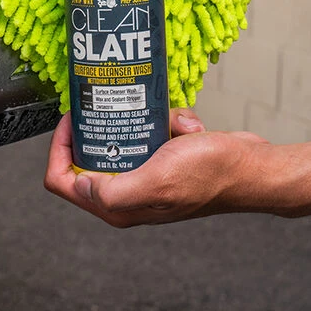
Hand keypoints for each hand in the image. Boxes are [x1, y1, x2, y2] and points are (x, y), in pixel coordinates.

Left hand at [43, 109, 272, 226]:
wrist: (251, 168)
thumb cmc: (211, 174)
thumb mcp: (157, 179)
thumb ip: (113, 191)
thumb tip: (80, 184)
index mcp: (117, 207)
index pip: (62, 181)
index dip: (58, 149)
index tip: (72, 119)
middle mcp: (127, 195)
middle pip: (88, 156)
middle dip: (104, 127)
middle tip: (114, 104)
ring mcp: (146, 177)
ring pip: (123, 138)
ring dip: (143, 121)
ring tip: (168, 121)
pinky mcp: (163, 161)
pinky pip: (150, 132)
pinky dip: (167, 122)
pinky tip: (185, 127)